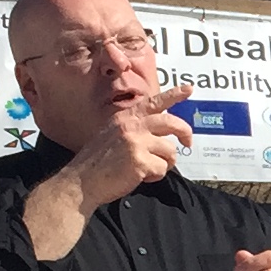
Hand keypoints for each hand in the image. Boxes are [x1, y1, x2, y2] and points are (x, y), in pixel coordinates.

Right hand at [63, 84, 193, 210]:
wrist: (81, 181)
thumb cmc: (99, 161)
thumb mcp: (113, 134)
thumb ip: (135, 128)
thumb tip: (162, 132)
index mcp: (125, 117)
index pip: (154, 102)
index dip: (174, 95)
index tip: (189, 89)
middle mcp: (131, 125)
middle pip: (171, 123)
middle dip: (185, 132)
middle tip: (188, 142)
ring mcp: (136, 142)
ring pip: (170, 150)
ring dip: (164, 163)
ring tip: (148, 168)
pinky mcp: (140, 161)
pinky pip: (162, 168)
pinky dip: (155, 176)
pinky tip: (140, 177)